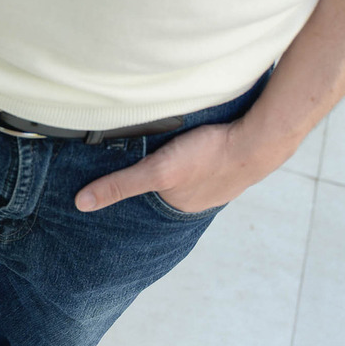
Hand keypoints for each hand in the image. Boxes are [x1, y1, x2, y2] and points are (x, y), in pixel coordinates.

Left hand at [74, 121, 280, 214]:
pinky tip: (190, 140)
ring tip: (159, 152)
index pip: (144, 208)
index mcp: (178, 209)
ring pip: (184, 174)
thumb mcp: (158, 171)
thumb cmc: (211, 156)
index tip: (108, 191)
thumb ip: (119, 185)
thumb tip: (80, 204)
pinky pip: (204, 157)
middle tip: (130, 166)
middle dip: (149, 181)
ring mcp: (217, 180)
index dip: (128, 200)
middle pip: (164, 190)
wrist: (265, 136)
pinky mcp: (229, 157)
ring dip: (173, 164)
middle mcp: (198, 199)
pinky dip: (194, 151)